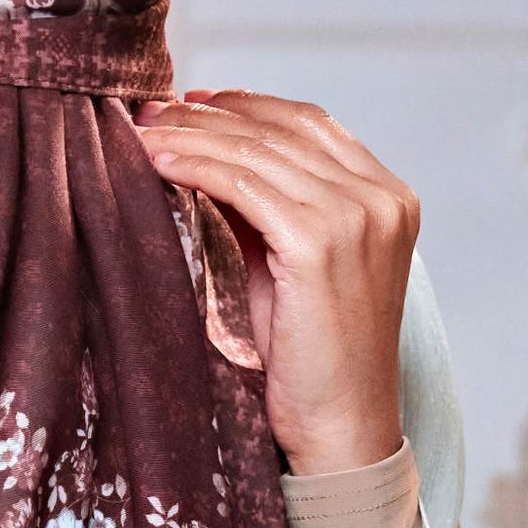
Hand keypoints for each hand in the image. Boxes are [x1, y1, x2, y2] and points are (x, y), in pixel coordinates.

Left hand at [133, 87, 417, 475]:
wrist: (342, 428)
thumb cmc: (311, 357)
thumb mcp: (293, 264)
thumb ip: (270, 208)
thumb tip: (208, 155)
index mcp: (389, 197)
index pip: (311, 124)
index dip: (248, 105)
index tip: (192, 100)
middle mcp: (382, 199)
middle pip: (281, 130)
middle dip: (208, 114)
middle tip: (148, 109)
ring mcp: (357, 217)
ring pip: (256, 152)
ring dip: (190, 134)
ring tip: (139, 131)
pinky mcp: (320, 243)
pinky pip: (243, 184)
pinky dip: (195, 165)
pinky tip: (156, 161)